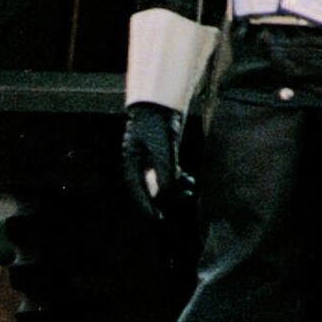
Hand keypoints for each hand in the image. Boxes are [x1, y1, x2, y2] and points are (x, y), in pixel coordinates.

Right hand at [121, 102, 193, 222]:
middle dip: (166, 198)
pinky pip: (167, 172)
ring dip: (175, 187)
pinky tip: (188, 179)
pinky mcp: (160, 152)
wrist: (161, 102)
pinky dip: (177, 178)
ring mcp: (148, 157)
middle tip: (180, 203)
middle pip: (149, 188)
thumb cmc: (158, 125)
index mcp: (131, 162)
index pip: (136, 190)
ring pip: (160, 180)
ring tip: (189, 190)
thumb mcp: (163, 152)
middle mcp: (138, 162)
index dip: (147, 206)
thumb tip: (168, 197)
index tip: (159, 218)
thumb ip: (165, 175)